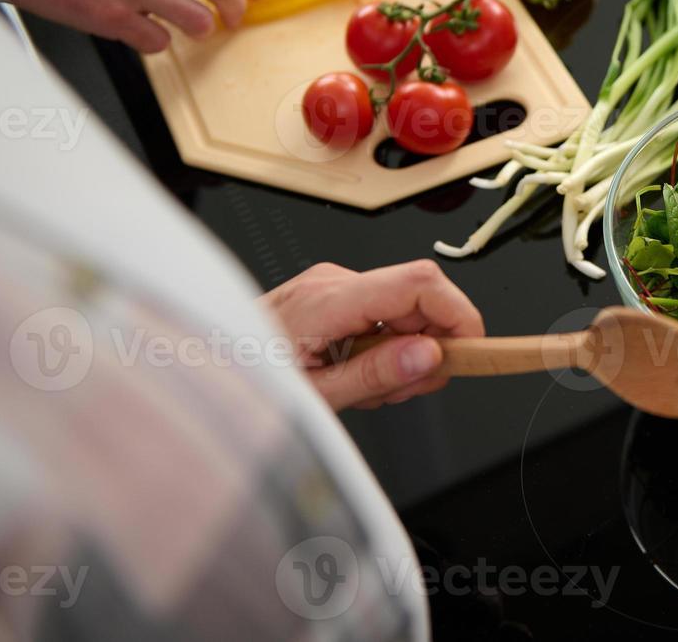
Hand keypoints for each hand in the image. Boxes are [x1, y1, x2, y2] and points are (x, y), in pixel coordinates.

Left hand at [264, 261, 485, 410]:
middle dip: (427, 349)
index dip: (459, 313)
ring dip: (403, 354)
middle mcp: (334, 280)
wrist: (204, 366)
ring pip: (405, 311)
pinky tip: (357, 371)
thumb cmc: (246, 377)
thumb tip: (430, 356)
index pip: (418, 283)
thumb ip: (376, 375)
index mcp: (328, 300)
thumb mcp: (316, 397)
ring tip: (366, 387)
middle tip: (402, 389)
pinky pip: (384, 314)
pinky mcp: (334, 293)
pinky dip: (386, 347)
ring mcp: (333, 283)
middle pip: (420, 299)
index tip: (473, 350)